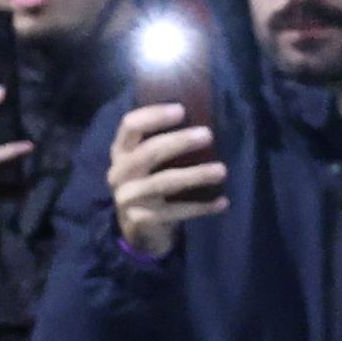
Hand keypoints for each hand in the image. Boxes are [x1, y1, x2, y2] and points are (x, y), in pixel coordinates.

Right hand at [107, 102, 226, 258]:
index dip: (153, 116)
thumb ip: (165, 144)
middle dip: (179, 141)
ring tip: (221, 171)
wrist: (138, 230)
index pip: (130, 126)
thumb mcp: (150, 163)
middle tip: (208, 135)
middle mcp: (119, 173)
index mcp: (121, 152)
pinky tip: (222, 202)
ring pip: (163, 183)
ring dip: (195, 175)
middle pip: (148, 152)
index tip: (181, 110)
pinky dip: (200, 207)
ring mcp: (128, 198)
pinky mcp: (140, 220)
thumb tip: (204, 121)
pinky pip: (175, 211)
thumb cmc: (151, 185)